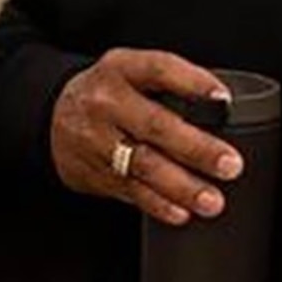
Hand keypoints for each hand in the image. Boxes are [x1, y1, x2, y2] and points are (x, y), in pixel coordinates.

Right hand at [51, 48, 244, 226]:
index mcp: (120, 69)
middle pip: (155, 126)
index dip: (193, 83)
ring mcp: (97, 140)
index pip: (159, 69)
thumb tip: (219, 108)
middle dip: (197, 149)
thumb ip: (167, 83)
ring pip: (143, 166)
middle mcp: (106, 103)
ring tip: (212, 200)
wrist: (51, 115)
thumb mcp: (130, 70)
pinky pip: (130, 191)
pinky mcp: (93, 173)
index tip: (224, 100)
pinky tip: (180, 212)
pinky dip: (158, 204)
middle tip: (230, 164)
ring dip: (182, 187)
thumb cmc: (108, 91)